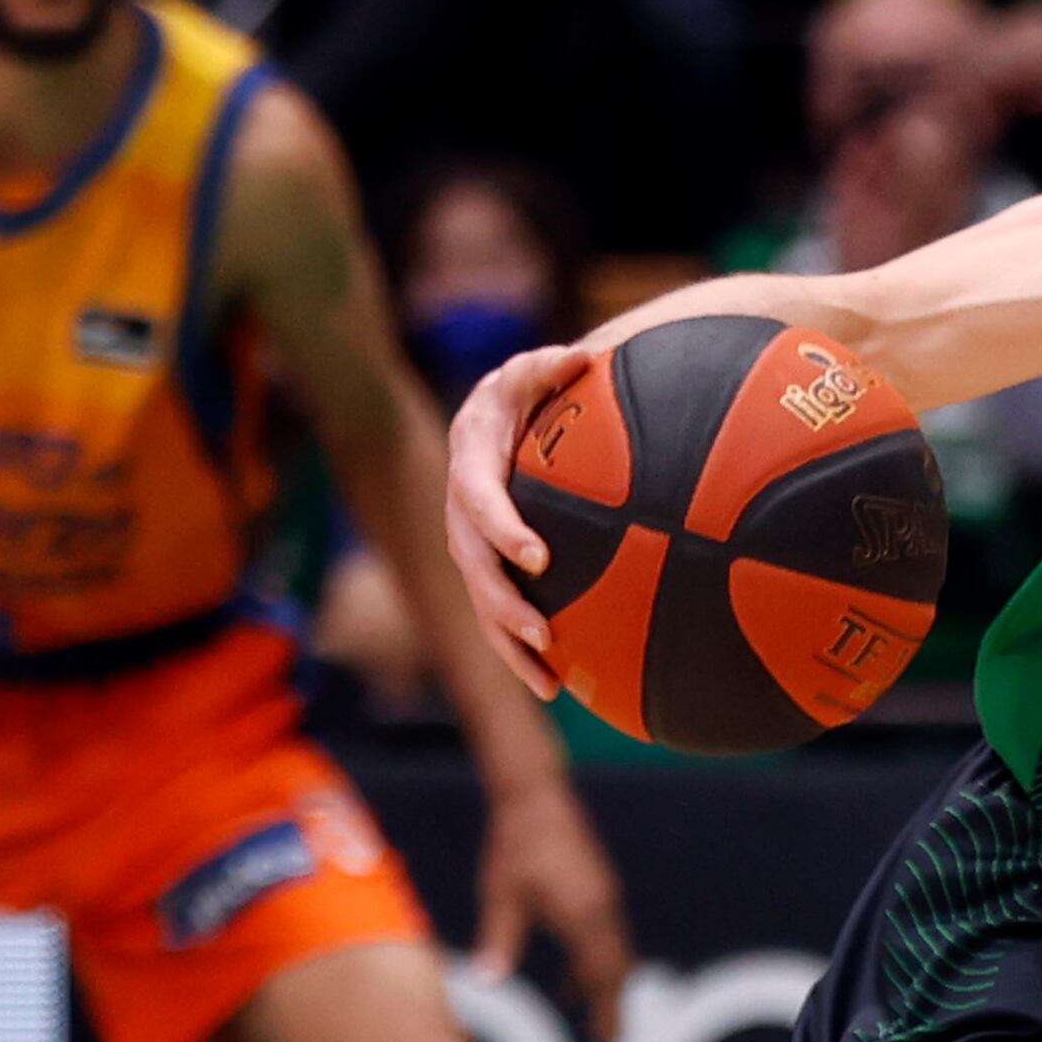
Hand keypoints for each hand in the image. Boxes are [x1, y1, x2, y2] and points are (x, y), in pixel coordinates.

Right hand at [442, 342, 587, 694]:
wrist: (489, 421)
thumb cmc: (518, 396)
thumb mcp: (527, 373)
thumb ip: (547, 367)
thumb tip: (580, 357)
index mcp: (470, 466)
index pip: (479, 502)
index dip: (503, 531)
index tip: (538, 558)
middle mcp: (461, 515)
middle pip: (474, 569)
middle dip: (506, 605)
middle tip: (545, 634)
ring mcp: (469, 549)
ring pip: (481, 606)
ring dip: (510, 647)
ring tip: (549, 682)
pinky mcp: (485, 572)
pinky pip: (496, 617)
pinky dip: (519, 652)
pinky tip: (557, 684)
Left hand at [475, 776, 635, 1041]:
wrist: (535, 796)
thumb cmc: (514, 844)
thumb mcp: (501, 895)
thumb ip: (499, 941)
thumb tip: (487, 983)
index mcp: (582, 914)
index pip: (603, 975)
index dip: (606, 1012)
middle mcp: (603, 907)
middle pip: (618, 969)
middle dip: (613, 1006)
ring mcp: (605, 895)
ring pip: (615, 952)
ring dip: (605, 983)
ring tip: (589, 1014)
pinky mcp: (599, 887)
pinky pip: (607, 934)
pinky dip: (597, 960)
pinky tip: (572, 975)